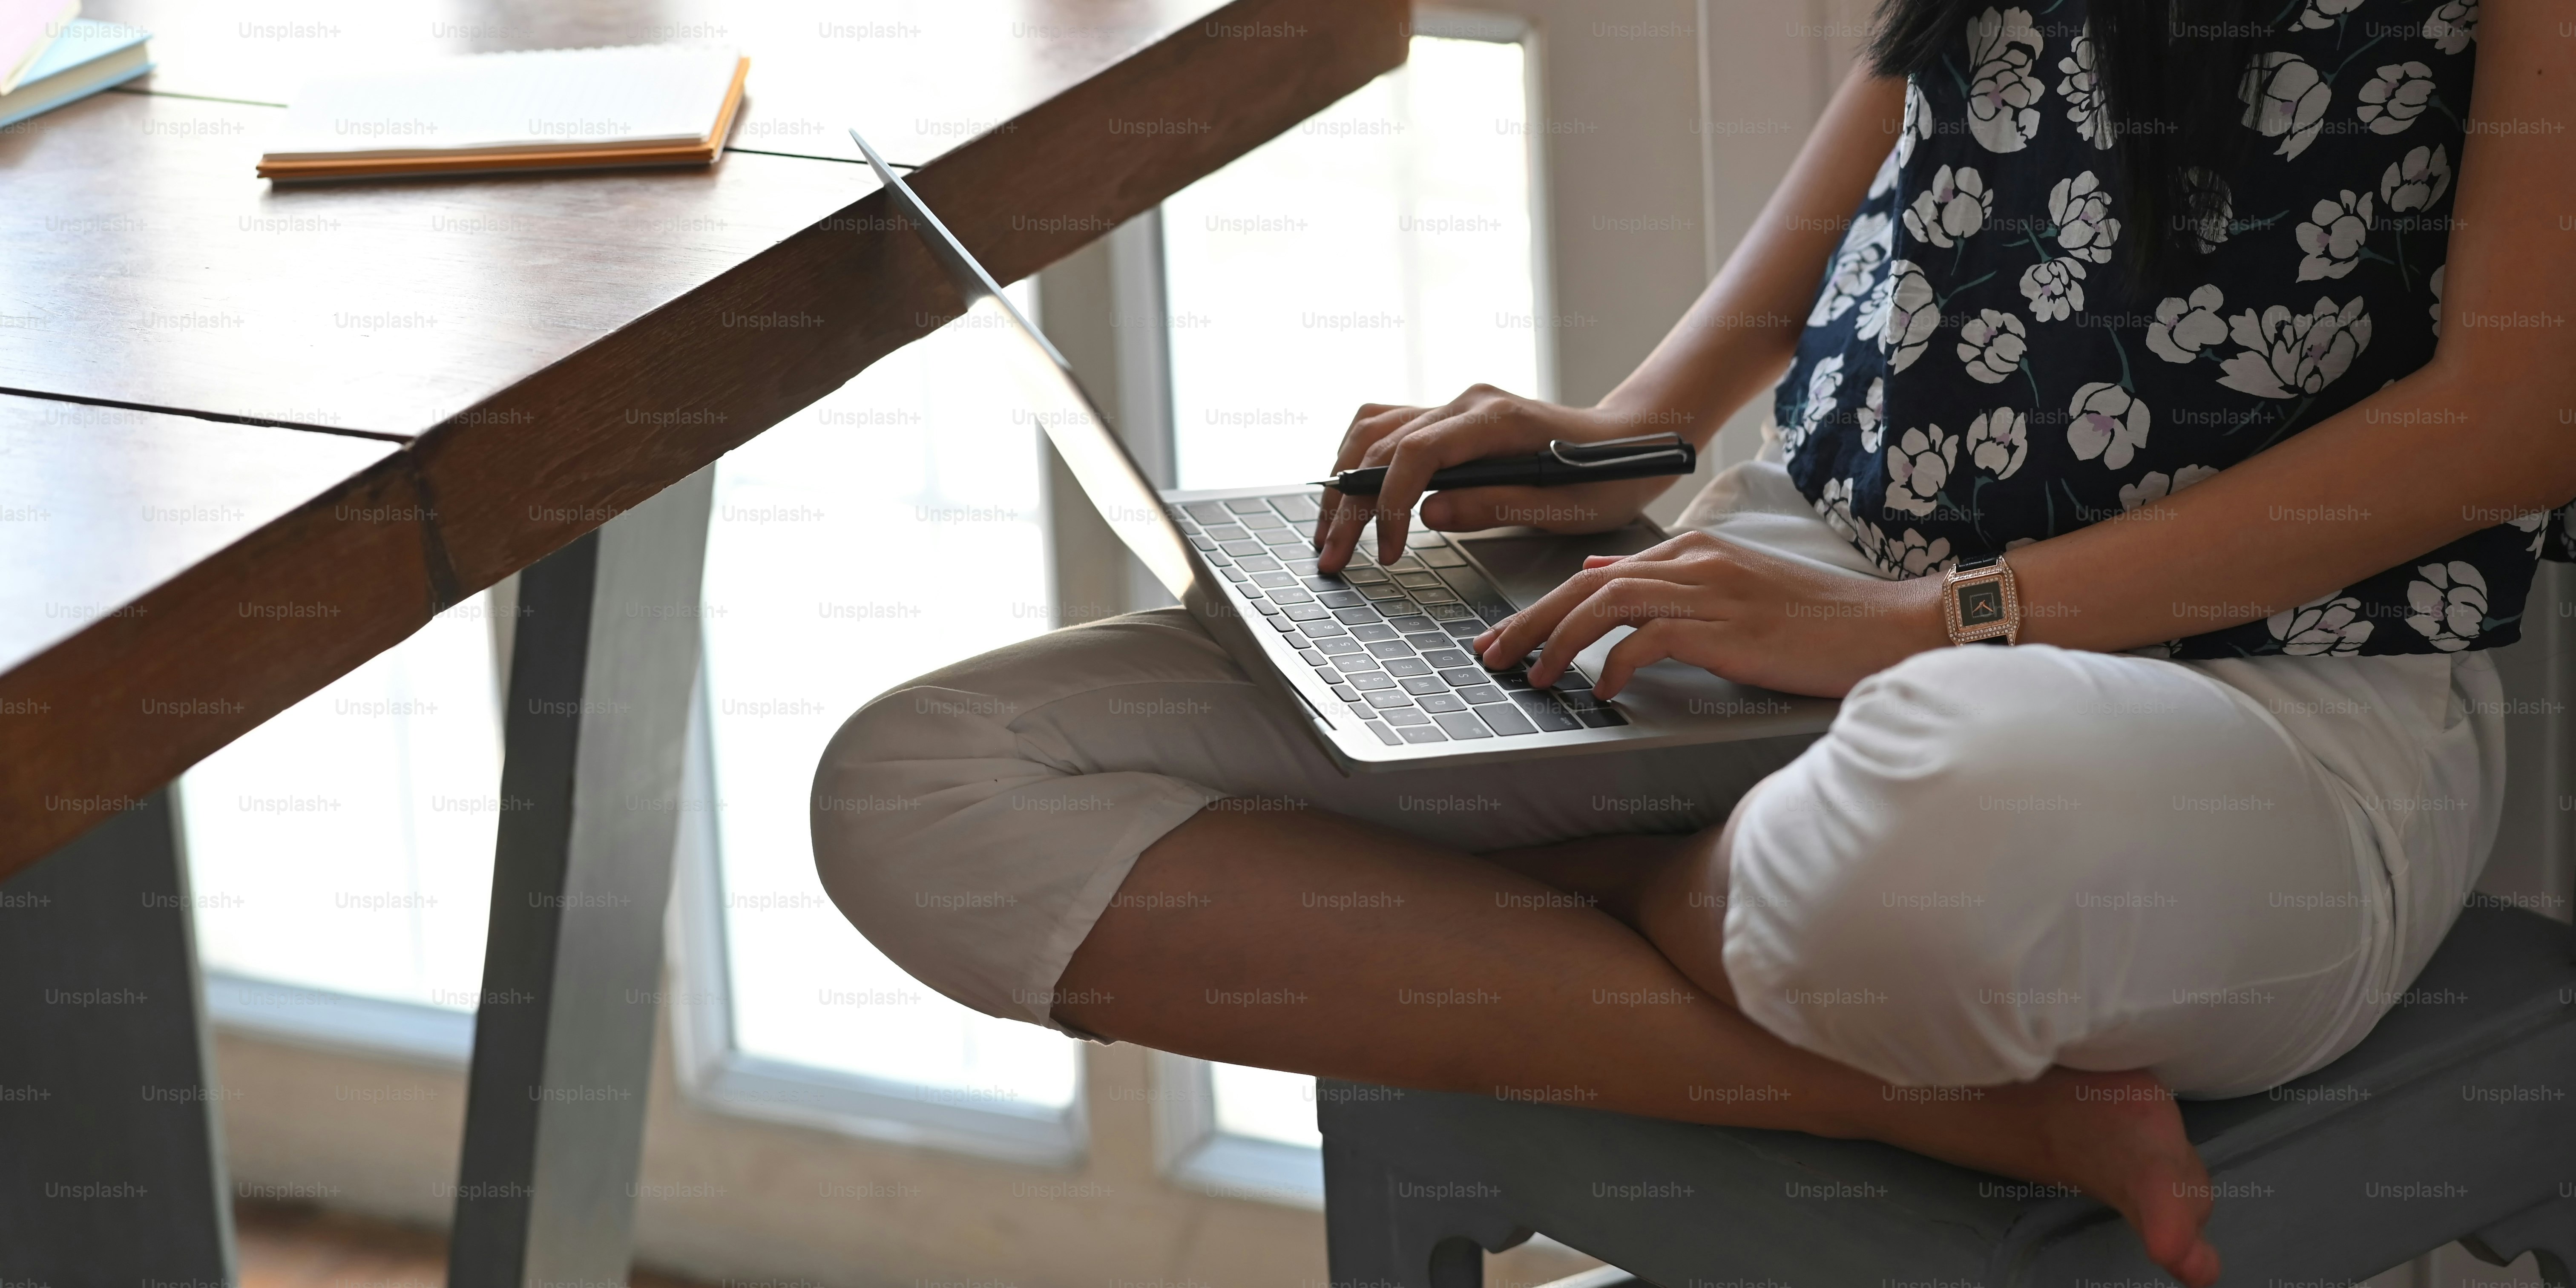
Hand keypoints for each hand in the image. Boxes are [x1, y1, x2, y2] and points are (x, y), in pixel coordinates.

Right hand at [1311, 386, 1686, 573]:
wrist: (1627, 442)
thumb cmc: (1605, 476)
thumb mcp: (1563, 505)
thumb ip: (1494, 506)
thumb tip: (1428, 516)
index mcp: (1494, 420)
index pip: (1416, 451)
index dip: (1389, 502)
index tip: (1388, 551)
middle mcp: (1466, 404)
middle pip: (1381, 443)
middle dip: (1349, 504)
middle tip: (1333, 557)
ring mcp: (1454, 407)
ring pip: (1372, 430)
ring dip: (1343, 480)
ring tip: (1329, 532)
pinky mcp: (1449, 420)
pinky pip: (1386, 428)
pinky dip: (1360, 462)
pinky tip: (1351, 497)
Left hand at [1470, 531, 1950, 698]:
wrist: (1882, 626)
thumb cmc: (1811, 618)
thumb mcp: (1729, 586)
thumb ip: (1663, 580)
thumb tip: (1597, 575)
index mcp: (1692, 549)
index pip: (1597, 573)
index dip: (1543, 606)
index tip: (1507, 638)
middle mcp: (1693, 561)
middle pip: (1585, 585)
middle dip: (1529, 622)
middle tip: (1490, 656)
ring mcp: (1709, 591)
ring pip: (1604, 606)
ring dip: (1559, 643)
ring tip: (1533, 677)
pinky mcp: (1725, 627)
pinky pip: (1649, 640)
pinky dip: (1615, 664)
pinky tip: (1601, 690)